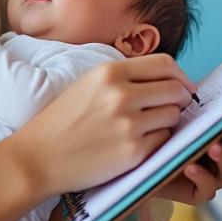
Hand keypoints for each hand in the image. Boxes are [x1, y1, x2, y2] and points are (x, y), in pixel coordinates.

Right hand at [8, 54, 196, 196]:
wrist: (38, 156)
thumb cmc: (63, 120)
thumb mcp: (89, 83)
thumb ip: (125, 77)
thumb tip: (167, 79)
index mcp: (110, 72)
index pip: (165, 64)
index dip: (180, 76)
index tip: (183, 86)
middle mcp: (121, 94)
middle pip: (175, 89)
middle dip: (181, 98)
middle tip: (176, 107)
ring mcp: (128, 124)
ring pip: (173, 115)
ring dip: (168, 121)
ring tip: (151, 126)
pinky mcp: (133, 152)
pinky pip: (163, 140)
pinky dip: (158, 141)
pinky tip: (139, 142)